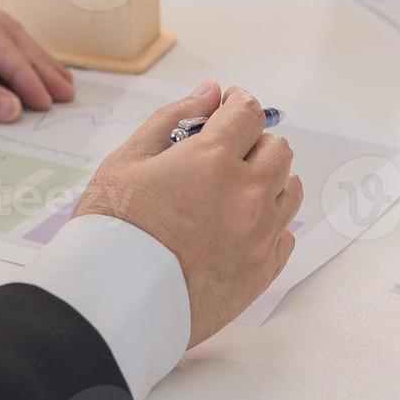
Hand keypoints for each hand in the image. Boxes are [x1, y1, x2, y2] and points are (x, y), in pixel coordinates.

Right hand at [74, 83, 302, 347]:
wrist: (111, 306)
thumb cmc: (110, 232)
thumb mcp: (126, 161)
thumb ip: (171, 119)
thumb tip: (208, 93)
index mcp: (213, 160)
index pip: (248, 113)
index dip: (237, 104)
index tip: (227, 108)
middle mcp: (247, 194)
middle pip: (277, 150)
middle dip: (254, 142)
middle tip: (226, 152)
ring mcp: (259, 235)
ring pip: (289, 190)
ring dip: (269, 180)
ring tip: (235, 190)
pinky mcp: (262, 273)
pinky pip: (285, 236)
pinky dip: (269, 224)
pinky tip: (240, 228)